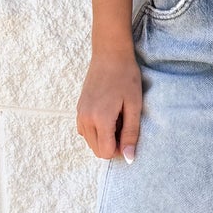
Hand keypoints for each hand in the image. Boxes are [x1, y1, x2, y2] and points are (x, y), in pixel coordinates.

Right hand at [77, 46, 143, 160]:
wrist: (110, 55)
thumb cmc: (126, 78)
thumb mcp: (134, 106)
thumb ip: (131, 133)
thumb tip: (129, 158)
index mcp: (100, 119)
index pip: (106, 153)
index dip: (121, 149)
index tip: (129, 133)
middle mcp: (85, 119)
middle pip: (97, 150)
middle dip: (112, 144)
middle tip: (124, 123)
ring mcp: (79, 114)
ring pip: (91, 142)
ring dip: (104, 137)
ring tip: (116, 117)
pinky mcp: (78, 109)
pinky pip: (86, 131)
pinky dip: (97, 130)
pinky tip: (107, 114)